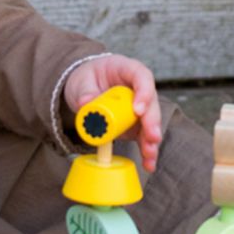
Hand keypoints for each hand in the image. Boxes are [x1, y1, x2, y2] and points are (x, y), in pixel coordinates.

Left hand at [64, 55, 163, 172]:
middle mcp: (138, 89)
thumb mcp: (81, 81)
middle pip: (151, 103)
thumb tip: (85, 104)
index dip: (144, 93)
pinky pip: (144, 138)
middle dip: (151, 122)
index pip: (142, 77)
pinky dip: (146, 150)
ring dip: (151, 140)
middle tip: (151, 136)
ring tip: (149, 154)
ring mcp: (139, 108)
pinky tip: (148, 163)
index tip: (137, 110)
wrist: (86, 86)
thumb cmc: (87, 77)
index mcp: (127, 70)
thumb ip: (84, 92)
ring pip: (150, 123)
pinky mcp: (135, 125)